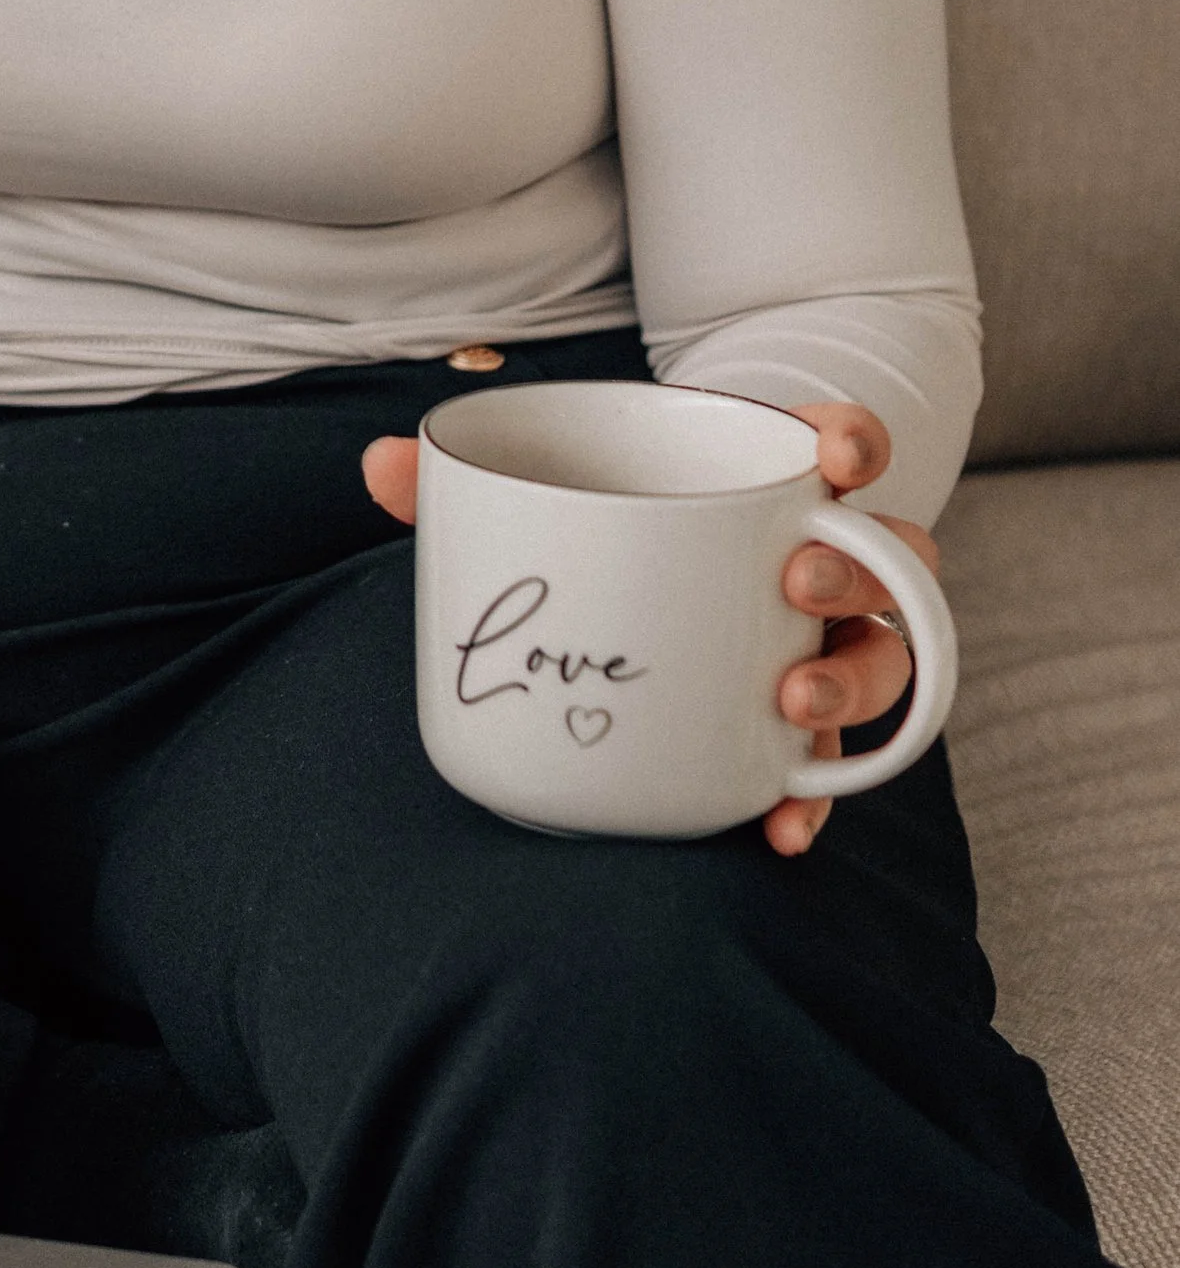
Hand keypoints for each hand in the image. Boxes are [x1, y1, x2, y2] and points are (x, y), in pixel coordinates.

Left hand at [360, 394, 936, 862]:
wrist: (640, 604)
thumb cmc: (605, 524)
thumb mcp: (541, 493)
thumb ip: (463, 480)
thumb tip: (378, 464)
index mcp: (764, 481)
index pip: (840, 443)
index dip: (853, 442)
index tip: (834, 458)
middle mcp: (817, 561)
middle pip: (888, 557)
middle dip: (857, 568)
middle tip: (797, 580)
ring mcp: (820, 644)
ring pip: (881, 658)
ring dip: (852, 679)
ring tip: (791, 700)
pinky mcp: (799, 724)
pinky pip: (834, 765)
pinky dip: (811, 797)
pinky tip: (776, 826)